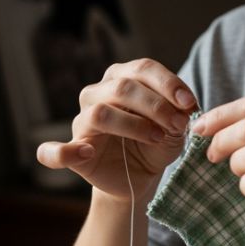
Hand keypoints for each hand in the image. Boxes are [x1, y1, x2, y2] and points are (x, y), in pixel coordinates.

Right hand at [36, 59, 198, 200]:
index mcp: (121, 79)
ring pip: (100, 113)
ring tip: (156, 137)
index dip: (168, 83)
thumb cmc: (155, 143)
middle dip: (156, 105)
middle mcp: (97, 94)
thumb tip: (184, 107)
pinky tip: (87, 152)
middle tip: (179, 124)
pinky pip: (54, 152)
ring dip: (133, 125)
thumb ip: (178, 114)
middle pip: (122, 88)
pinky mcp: (74, 153)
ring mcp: (82, 122)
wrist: (139, 177)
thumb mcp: (174, 127)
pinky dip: (63, 151)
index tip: (190, 103)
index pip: (142, 68)